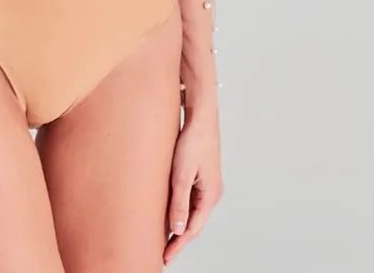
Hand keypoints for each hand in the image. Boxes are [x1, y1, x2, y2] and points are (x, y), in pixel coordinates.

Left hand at [163, 114, 222, 264]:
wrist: (200, 116)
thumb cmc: (192, 141)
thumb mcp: (181, 174)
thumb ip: (179, 203)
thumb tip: (178, 231)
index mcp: (210, 196)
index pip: (193, 229)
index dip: (178, 245)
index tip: (164, 258)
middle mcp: (211, 193)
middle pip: (193, 223)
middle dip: (178, 239)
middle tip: (162, 253)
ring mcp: (206, 184)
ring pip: (191, 211)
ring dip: (178, 224)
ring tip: (161, 237)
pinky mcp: (199, 175)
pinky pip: (189, 199)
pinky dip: (179, 208)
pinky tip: (167, 211)